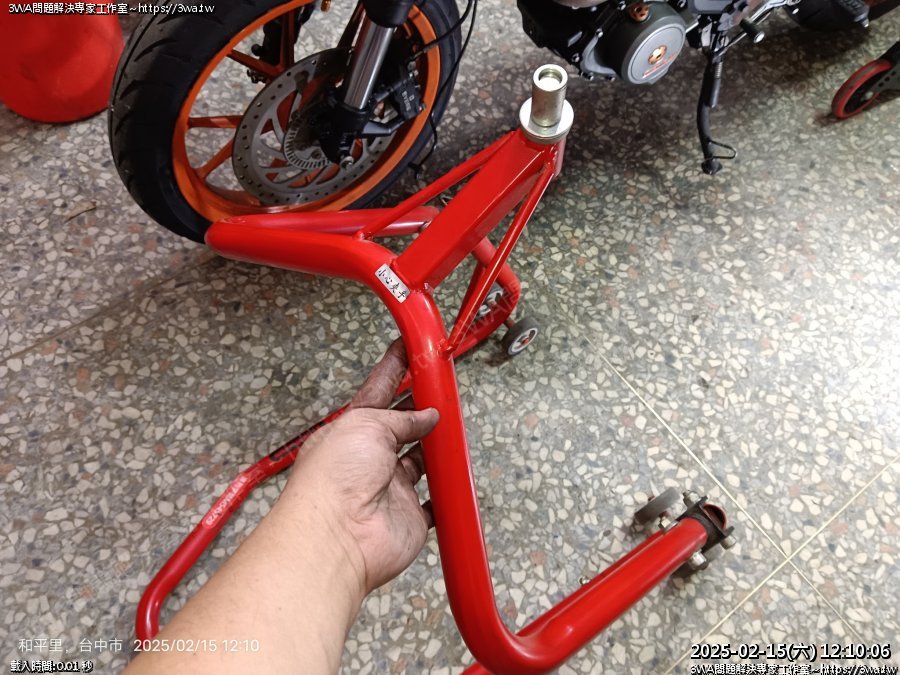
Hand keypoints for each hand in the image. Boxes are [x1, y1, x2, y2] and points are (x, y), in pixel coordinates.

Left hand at [283, 340, 438, 594]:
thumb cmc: (334, 479)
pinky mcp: (410, 514)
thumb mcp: (366, 425)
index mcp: (352, 431)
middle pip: (403, 427)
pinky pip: (435, 502)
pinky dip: (446, 492)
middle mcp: (370, 458)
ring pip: (421, 460)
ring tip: (455, 427)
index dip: (395, 368)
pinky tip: (455, 478)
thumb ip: (401, 418)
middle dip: (422, 408)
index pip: (378, 391)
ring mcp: (391, 487)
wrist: (338, 535)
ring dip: (437, 446)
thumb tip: (426, 415)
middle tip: (443, 389)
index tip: (409, 348)